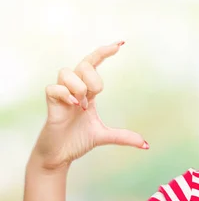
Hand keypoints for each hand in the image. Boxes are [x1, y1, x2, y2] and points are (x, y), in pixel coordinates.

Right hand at [31, 41, 147, 170]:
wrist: (60, 156)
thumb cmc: (77, 140)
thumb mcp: (104, 136)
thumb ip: (124, 137)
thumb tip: (145, 145)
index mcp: (87, 92)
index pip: (93, 64)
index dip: (104, 53)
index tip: (120, 45)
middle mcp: (73, 89)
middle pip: (83, 64)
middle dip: (93, 77)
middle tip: (94, 96)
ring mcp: (61, 96)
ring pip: (66, 72)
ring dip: (79, 87)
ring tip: (81, 106)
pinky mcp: (50, 104)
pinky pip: (53, 88)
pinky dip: (66, 94)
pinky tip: (75, 106)